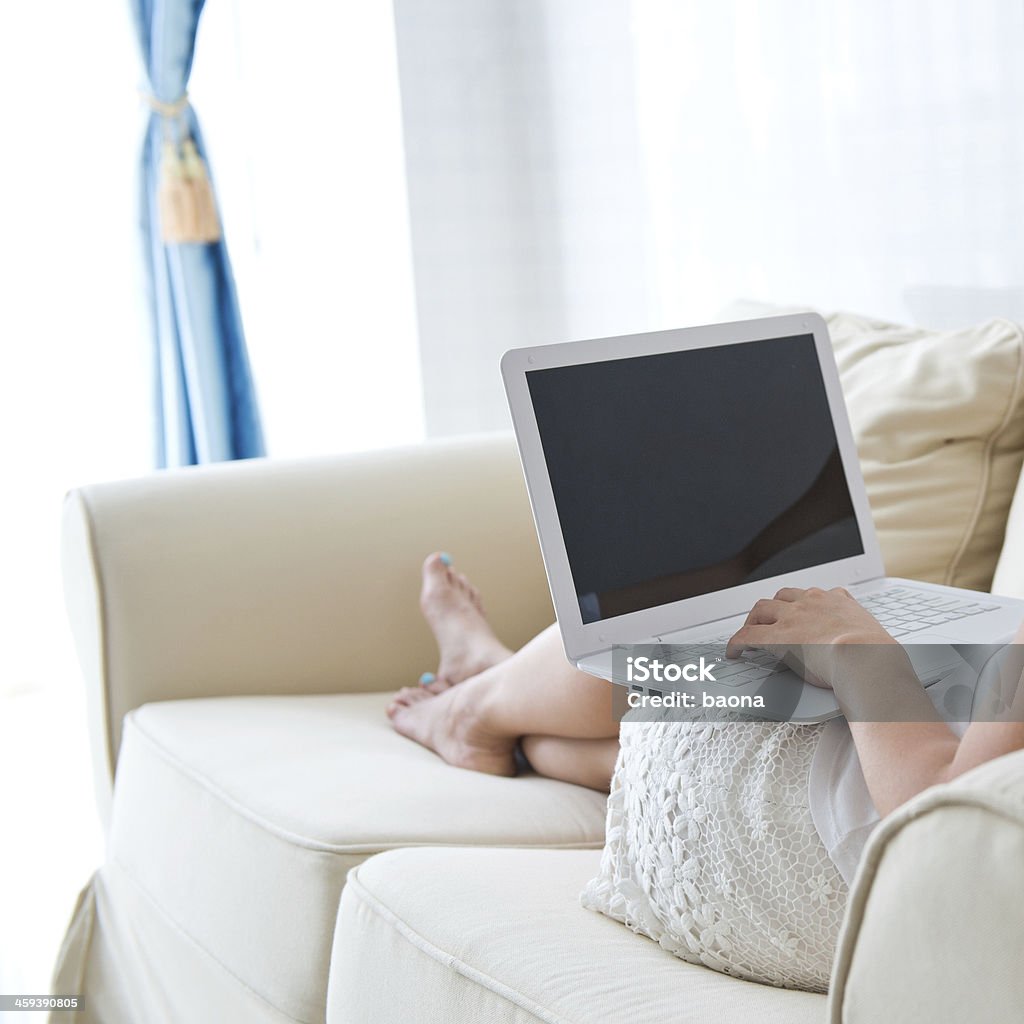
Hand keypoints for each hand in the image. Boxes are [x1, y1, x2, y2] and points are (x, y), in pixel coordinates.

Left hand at [726, 587, 896, 689]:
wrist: (866, 657)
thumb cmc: (878, 655)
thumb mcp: (876, 637)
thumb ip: (867, 638)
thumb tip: (881, 654)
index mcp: (837, 600)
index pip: (815, 595)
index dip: (803, 603)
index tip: (800, 611)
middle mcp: (811, 602)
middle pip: (783, 596)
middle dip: (774, 607)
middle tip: (769, 620)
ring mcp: (792, 617)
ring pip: (762, 609)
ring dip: (753, 619)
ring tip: (749, 631)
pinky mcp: (776, 636)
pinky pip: (747, 635)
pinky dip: (736, 642)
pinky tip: (733, 652)